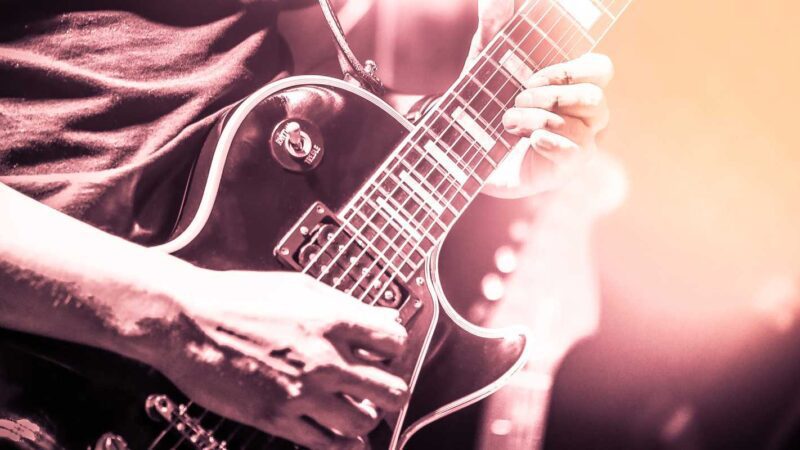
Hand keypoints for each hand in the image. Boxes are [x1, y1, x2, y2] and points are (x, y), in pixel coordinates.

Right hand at [159, 270, 408, 449]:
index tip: (385, 353)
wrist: (186, 320)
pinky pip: (324, 443)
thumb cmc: (236, 297)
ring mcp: (302, 392)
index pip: (395, 343)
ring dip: (365, 418)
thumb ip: (342, 305)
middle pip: (391, 390)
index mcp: (332, 320)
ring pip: (363, 422)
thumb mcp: (299, 286)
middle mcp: (325, 359)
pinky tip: (343, 439)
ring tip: (357, 410)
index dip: (393, 349)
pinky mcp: (277, 417)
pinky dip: (340, 444)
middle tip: (379, 387)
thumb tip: (377, 318)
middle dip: (390, 390)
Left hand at [467, 0, 613, 195]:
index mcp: (569, 84)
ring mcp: (577, 141)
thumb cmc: (483, 107)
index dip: (573, 67)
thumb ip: (494, 27)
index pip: (599, 67)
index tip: (532, 74)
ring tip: (508, 122)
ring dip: (542, 117)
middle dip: (556, 92)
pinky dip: (550, 140)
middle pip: (596, 94)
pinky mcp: (566, 167)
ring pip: (585, 124)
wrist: (461, 155)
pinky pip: (577, 150)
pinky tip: (529, 141)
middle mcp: (580, 113)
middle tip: (519, 96)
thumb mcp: (483, 64)